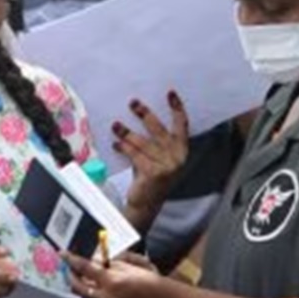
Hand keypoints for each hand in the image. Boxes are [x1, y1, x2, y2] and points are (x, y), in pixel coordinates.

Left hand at [64, 250, 164, 297]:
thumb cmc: (147, 281)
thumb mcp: (126, 267)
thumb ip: (105, 265)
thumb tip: (90, 262)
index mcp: (112, 282)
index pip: (85, 268)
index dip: (72, 260)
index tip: (63, 254)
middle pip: (78, 287)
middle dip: (73, 276)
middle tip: (73, 269)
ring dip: (83, 288)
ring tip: (88, 280)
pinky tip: (98, 293)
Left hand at [115, 92, 189, 224]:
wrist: (146, 203)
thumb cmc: (151, 175)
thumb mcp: (157, 156)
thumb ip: (155, 140)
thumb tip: (141, 114)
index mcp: (182, 151)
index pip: (183, 126)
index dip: (177, 109)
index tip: (171, 94)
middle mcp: (177, 157)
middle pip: (160, 130)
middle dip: (146, 114)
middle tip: (133, 102)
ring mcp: (167, 166)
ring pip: (143, 142)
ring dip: (127, 132)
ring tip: (116, 125)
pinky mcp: (153, 173)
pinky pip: (135, 154)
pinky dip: (124, 147)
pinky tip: (116, 144)